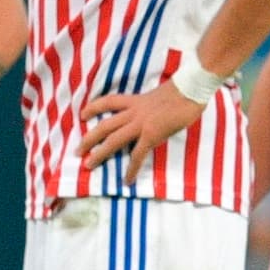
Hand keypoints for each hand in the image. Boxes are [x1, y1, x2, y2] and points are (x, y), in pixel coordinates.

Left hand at [78, 81, 202, 183]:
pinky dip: (131, 169)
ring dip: (99, 153)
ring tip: (88, 165)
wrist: (191, 89)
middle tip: (78, 150)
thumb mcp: (160, 95)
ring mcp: (141, 123)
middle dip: (89, 138)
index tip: (82, 114)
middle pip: (105, 125)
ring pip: (113, 139)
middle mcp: (134, 112)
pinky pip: (137, 154)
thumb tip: (153, 114)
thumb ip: (151, 106)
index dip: (93, 107)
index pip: (109, 102)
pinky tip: (127, 180)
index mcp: (136, 100)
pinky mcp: (151, 134)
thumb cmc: (183, 91)